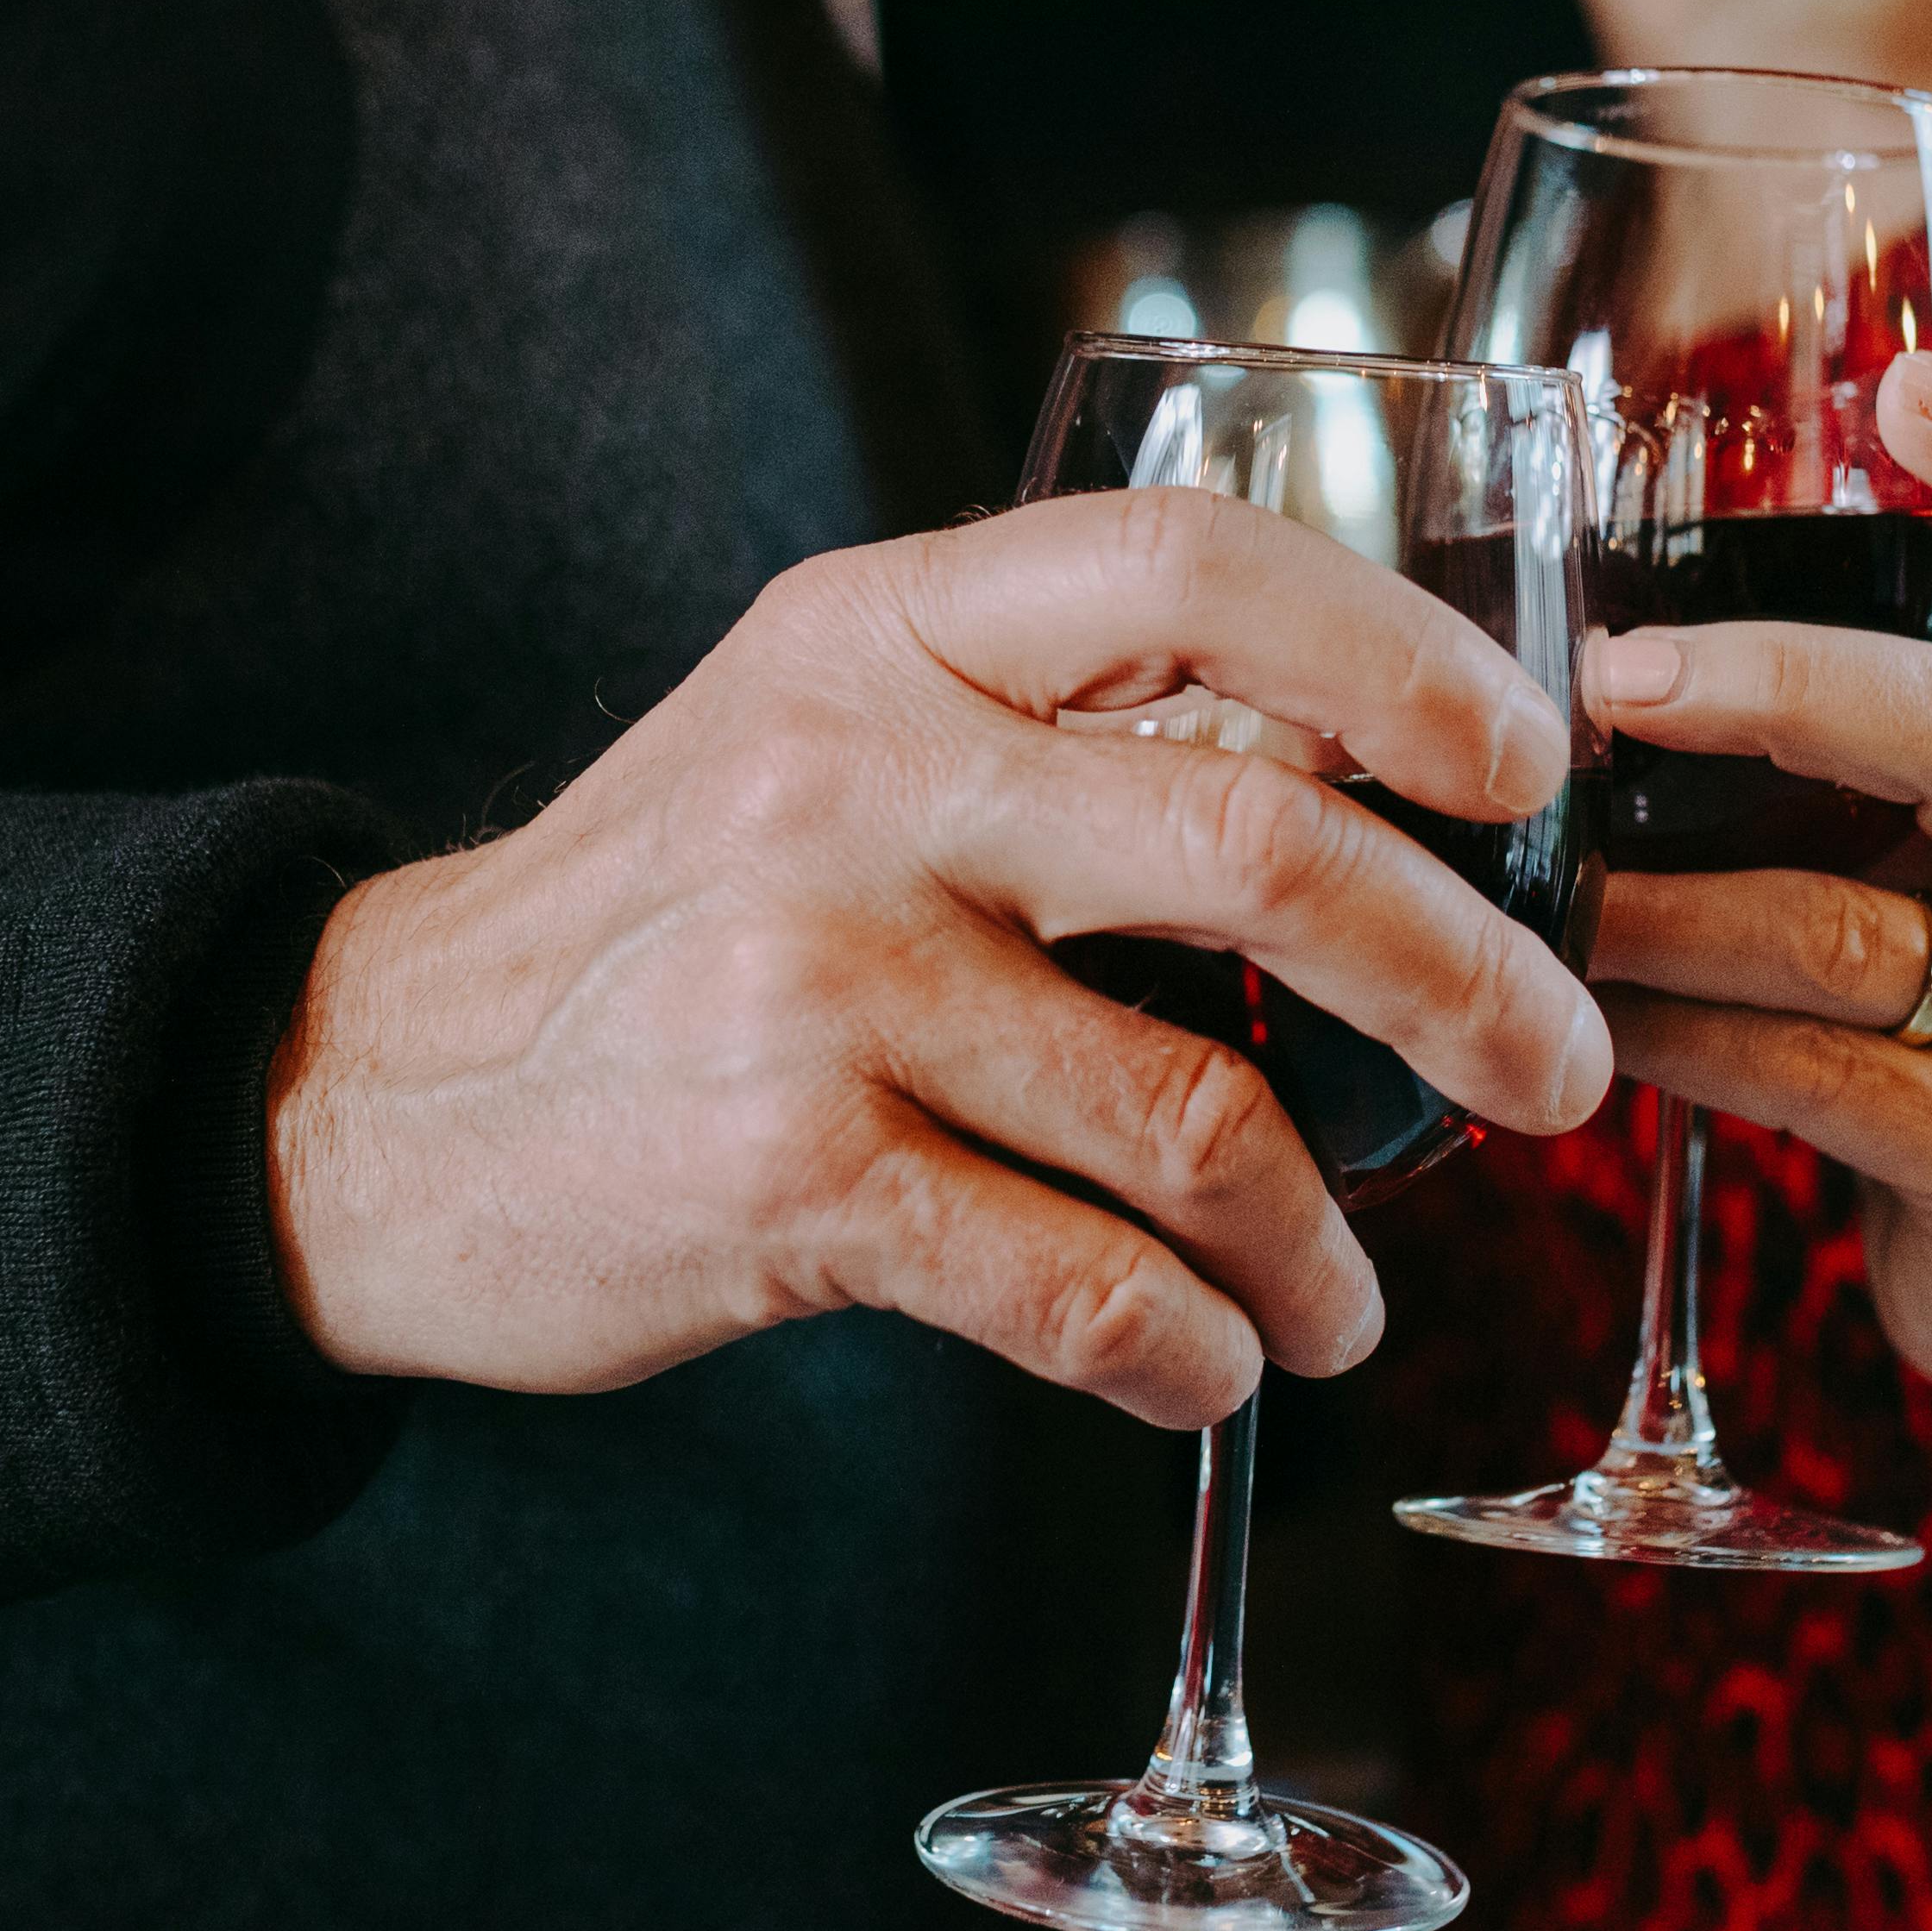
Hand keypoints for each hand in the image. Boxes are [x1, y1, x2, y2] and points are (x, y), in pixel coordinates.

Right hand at [264, 490, 1615, 1428]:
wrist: (370, 1101)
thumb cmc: (659, 923)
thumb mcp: (820, 737)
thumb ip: (1046, 726)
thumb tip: (1370, 784)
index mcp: (881, 630)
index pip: (1190, 563)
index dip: (1395, 651)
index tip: (1526, 760)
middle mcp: (852, 776)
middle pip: (1260, 844)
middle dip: (1466, 977)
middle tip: (1561, 1071)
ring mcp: (816, 980)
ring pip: (1197, 1112)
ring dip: (1324, 1242)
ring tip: (1345, 1302)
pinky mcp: (787, 1180)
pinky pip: (1079, 1286)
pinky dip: (1190, 1350)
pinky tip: (1210, 1367)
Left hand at [1583, 351, 1931, 1406]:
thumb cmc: (1915, 1008)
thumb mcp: (1894, 851)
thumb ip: (1801, 749)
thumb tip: (1541, 631)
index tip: (1917, 380)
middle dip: (1786, 683)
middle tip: (1616, 678)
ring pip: (1851, 927)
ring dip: (1666, 908)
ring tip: (1540, 887)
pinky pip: (1821, 1076)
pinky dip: (1681, 1043)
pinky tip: (1589, 1025)